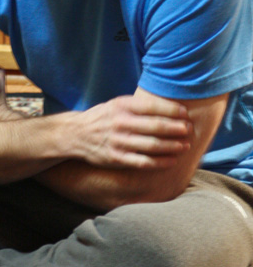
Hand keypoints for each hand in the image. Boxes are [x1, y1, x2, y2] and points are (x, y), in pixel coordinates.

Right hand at [66, 93, 191, 169]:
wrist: (75, 134)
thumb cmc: (103, 118)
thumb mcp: (116, 104)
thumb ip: (138, 105)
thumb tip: (169, 106)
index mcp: (122, 106)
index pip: (153, 107)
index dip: (172, 110)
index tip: (186, 114)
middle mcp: (120, 123)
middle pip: (156, 127)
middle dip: (177, 129)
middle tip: (190, 130)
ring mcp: (118, 142)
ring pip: (153, 145)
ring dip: (173, 146)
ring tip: (185, 145)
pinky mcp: (117, 158)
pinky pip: (144, 162)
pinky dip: (161, 162)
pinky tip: (172, 160)